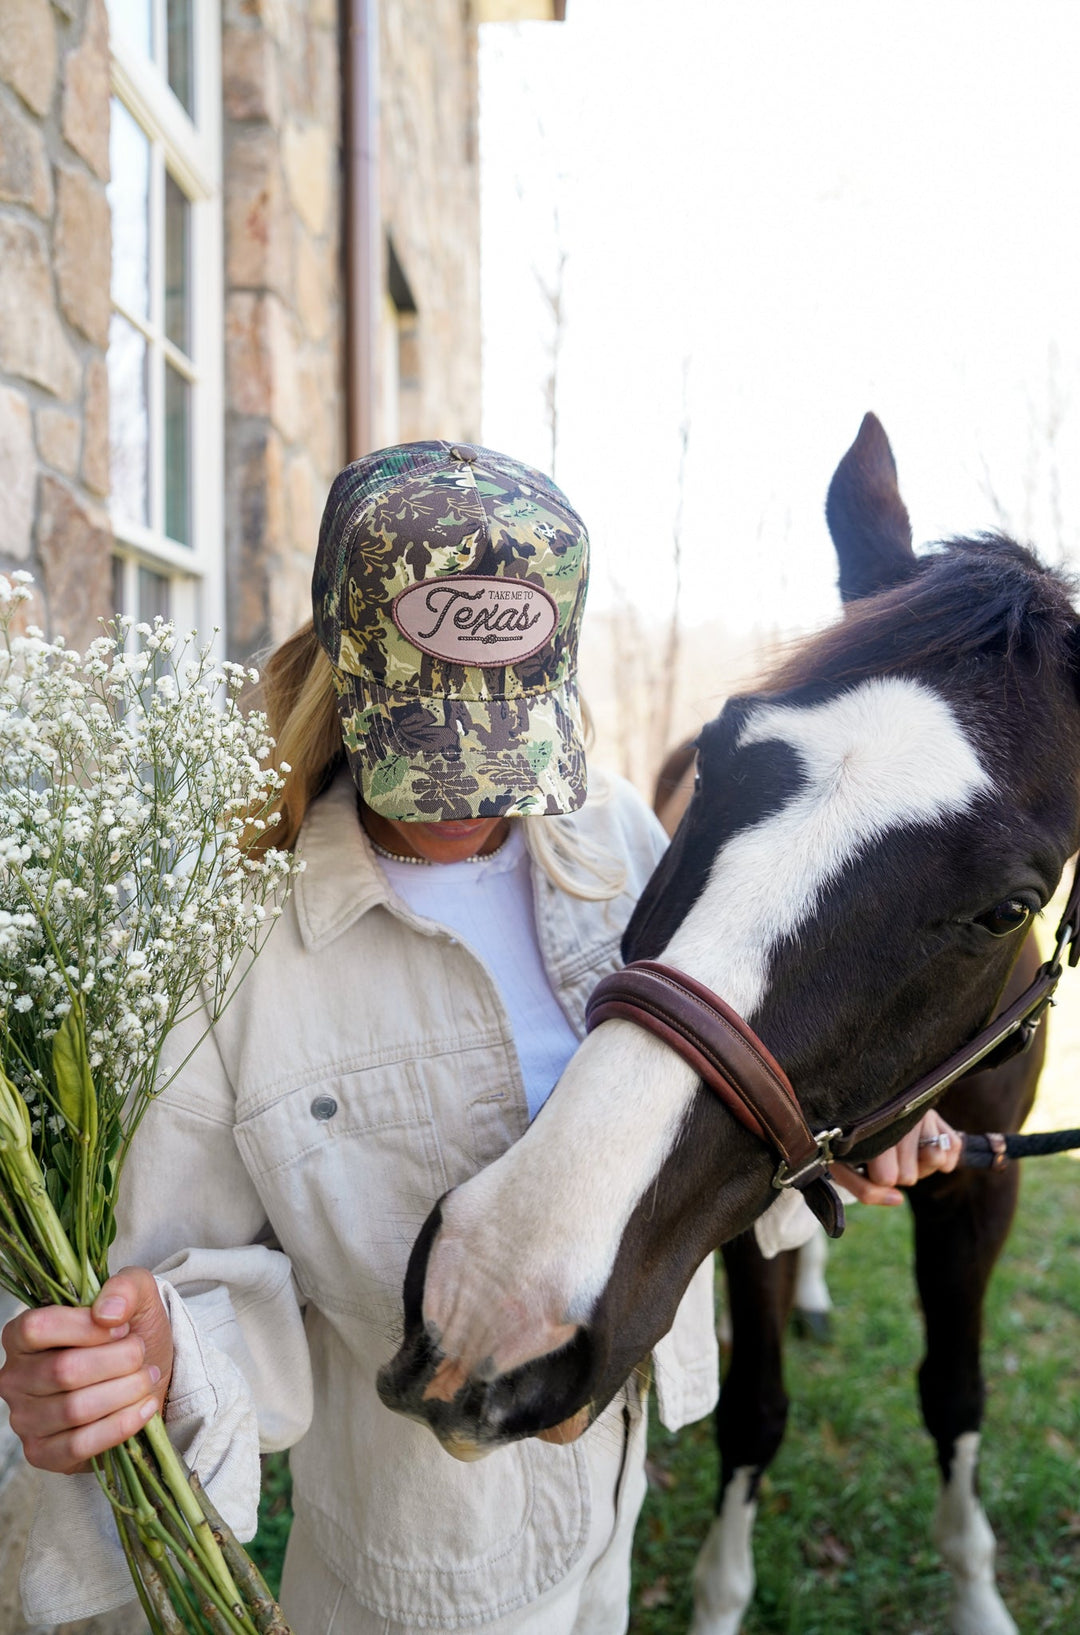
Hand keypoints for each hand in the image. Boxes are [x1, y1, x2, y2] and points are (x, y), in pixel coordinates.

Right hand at [0, 1267, 173, 1473]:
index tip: (122, 1327)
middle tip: (141, 1354)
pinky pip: (78, 1446)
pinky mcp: (43, 1453)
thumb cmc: (129, 1333)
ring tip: (146, 1378)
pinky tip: (144, 1408)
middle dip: (117, 1361)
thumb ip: (124, 1288)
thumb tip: (107, 1313)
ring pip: (75, 1409)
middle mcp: (14, 1378)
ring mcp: (24, 1419)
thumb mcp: (136, 1296)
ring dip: (124, 1392)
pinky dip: (120, 1426)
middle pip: (63, 1371)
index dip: (85, 1327)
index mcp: (22, 1335)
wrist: (143, 1374)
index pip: (38, 1327)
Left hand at [832, 1109, 962, 1205]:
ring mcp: (921, 1113)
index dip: (877, 1180)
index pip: (885, 1177)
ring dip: (921, 1165)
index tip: (867, 1166)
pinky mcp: (939, 1117)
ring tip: (904, 1152)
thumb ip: (866, 1190)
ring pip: (935, 1159)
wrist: (856, 1119)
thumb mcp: (844, 1170)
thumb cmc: (852, 1149)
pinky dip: (944, 1159)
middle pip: (909, 1175)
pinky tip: (924, 1151)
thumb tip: (898, 1199)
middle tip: (887, 1159)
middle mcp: (898, 1115)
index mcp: (869, 1127)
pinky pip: (954, 1148)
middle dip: (898, 1174)